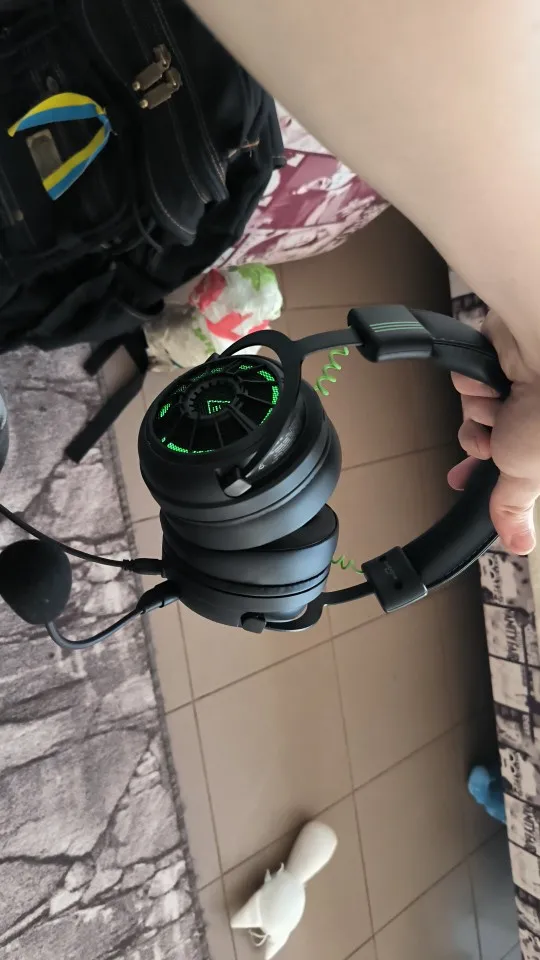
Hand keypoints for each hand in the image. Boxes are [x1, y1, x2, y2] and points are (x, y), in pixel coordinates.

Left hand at [448, 312, 539, 554]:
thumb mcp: (529, 473)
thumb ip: (515, 505)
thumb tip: (521, 545)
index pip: (513, 470)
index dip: (489, 477)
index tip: (461, 481)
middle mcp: (535, 415)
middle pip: (489, 442)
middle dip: (484, 441)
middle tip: (488, 439)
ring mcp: (518, 386)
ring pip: (476, 414)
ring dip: (481, 413)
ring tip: (500, 402)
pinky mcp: (498, 360)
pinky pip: (469, 385)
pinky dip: (474, 385)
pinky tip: (490, 380)